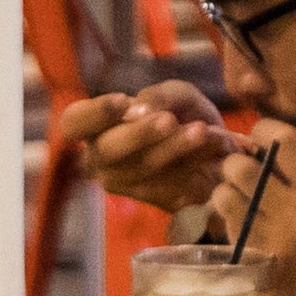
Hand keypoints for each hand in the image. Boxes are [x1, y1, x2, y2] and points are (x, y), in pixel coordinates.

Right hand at [54, 79, 236, 212]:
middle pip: (108, 150)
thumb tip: (136, 110)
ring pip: (144, 167)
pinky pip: (172, 183)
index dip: (95, 113)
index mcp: (97, 128)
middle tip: (169, 120)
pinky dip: (195, 161)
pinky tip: (214, 145)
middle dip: (139, 134)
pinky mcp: (158, 202)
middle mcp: (103, 161)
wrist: (220, 148)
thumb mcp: (176, 93)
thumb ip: (157, 95)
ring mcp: (127, 185)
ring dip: (176, 147)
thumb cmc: (185, 114)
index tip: (123, 100)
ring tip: (202, 130)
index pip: (75, 122)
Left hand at [209, 127, 295, 295]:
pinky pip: (223, 227)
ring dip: (226, 193)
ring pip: (223, 195)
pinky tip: (240, 227)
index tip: (262, 139)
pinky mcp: (250, 263)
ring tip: (239, 201)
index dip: (266, 131)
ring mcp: (268, 239)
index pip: (285, 140)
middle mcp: (293, 212)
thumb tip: (271, 150)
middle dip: (238, 165)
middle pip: (241, 166)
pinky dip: (226, 222)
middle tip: (244, 174)